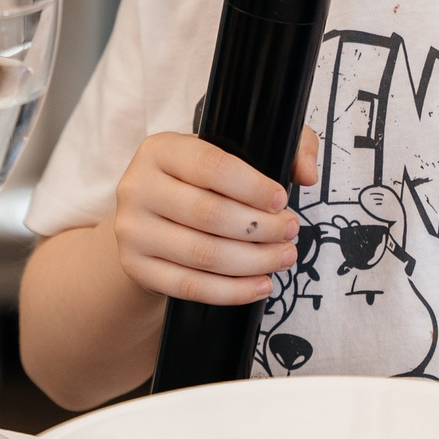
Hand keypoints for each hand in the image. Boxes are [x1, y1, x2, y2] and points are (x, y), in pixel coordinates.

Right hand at [110, 129, 319, 305]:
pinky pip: (190, 287)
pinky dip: (232, 291)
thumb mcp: (234, 150)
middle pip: (209, 214)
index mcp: (161, 150)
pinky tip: (261, 284)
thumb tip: (306, 173)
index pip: (211, 166)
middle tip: (290, 231)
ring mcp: (133, 230)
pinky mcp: (136, 267)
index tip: (281, 200)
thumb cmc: (199, 183)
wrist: (150, 218)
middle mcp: (138, 187)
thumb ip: (285, 146)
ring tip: (283, 257)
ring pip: (203, 254)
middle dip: (261, 228)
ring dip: (254, 261)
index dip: (253, 186)